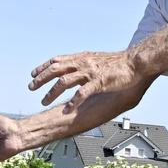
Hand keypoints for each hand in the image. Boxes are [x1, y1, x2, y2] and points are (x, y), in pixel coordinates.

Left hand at [28, 50, 142, 110]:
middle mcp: (83, 63)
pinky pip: (81, 94)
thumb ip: (85, 63)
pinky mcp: (98, 83)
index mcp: (82, 57)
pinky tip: (66, 110)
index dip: (43, 67)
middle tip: (31, 87)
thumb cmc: (119, 62)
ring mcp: (90, 73)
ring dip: (51, 92)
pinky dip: (72, 102)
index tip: (33, 73)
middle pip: (55, 69)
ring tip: (43, 100)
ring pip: (64, 81)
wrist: (136, 62)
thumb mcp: (97, 59)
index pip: (57, 60)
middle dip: (41, 79)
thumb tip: (76, 68)